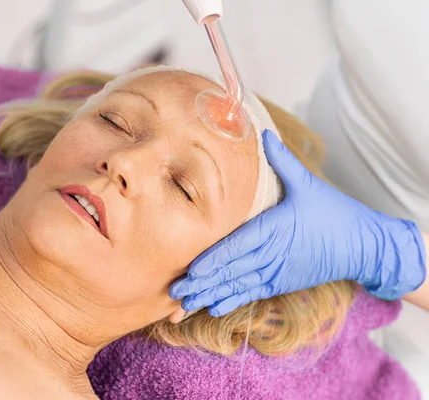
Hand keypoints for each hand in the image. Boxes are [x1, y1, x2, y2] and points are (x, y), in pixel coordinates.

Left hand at [169, 130, 425, 316]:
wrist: (366, 245)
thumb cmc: (335, 212)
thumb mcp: (308, 183)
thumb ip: (283, 161)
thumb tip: (264, 133)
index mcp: (276, 227)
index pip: (239, 246)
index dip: (215, 260)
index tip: (193, 269)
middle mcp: (273, 253)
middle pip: (232, 270)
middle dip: (203, 282)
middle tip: (175, 291)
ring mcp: (278, 271)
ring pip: (239, 285)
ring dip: (211, 295)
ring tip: (185, 304)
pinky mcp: (283, 282)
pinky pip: (253, 293)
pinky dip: (232, 301)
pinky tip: (213, 308)